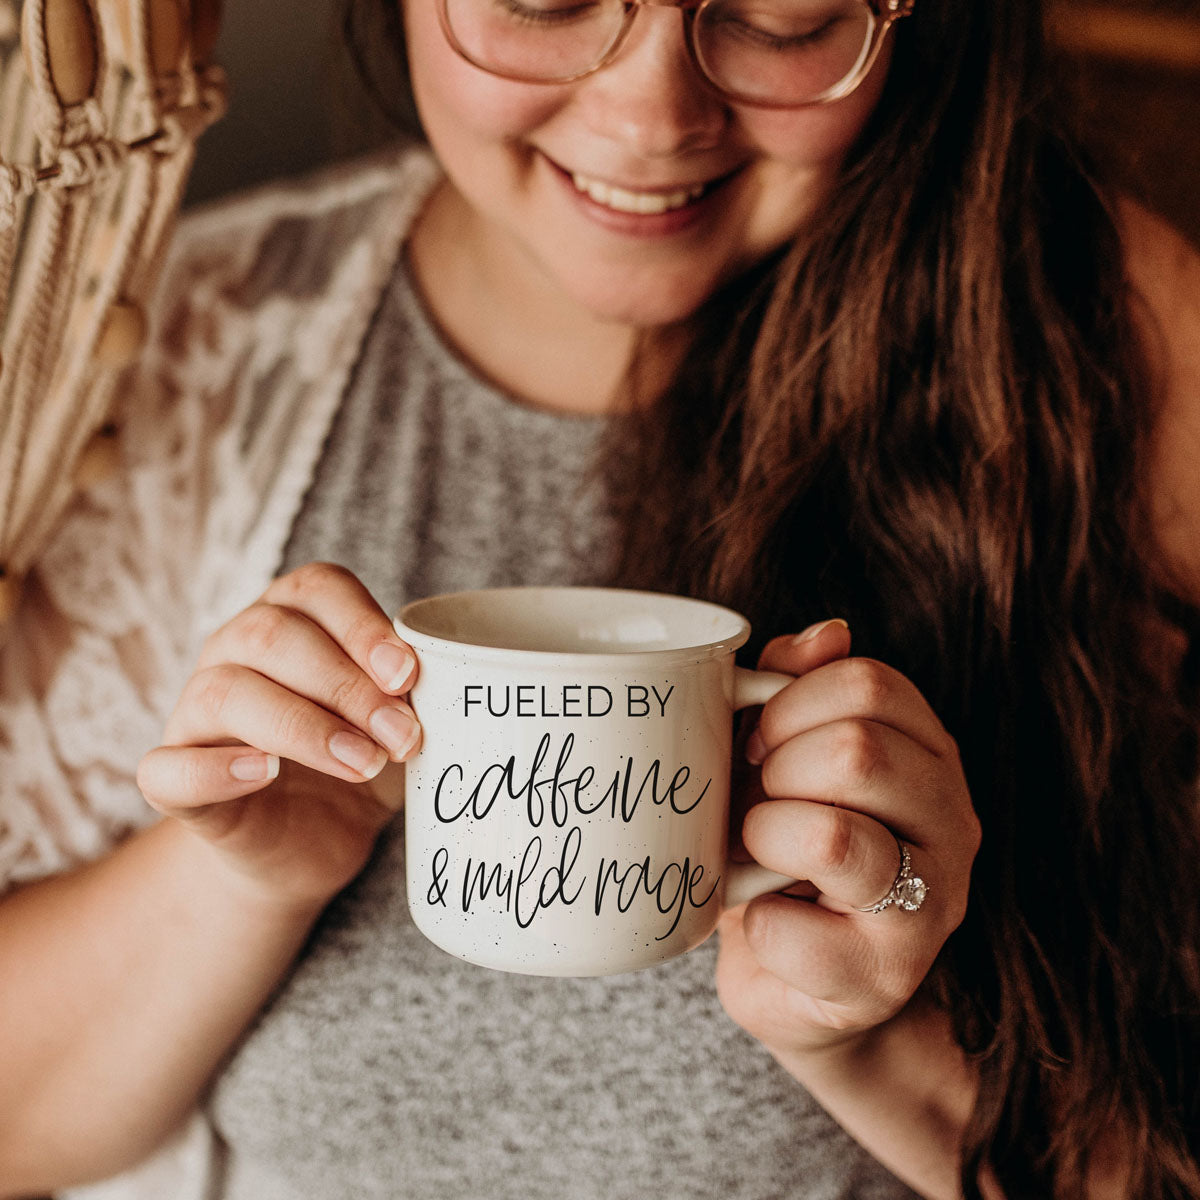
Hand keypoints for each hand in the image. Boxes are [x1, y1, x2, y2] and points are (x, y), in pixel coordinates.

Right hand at [137, 563, 422, 911]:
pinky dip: (216, 769)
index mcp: (291, 619)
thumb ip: (409, 695)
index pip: (316, 588)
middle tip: (402, 736)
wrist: (313, 844)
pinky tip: (267, 774)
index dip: (362, 625)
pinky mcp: (174, 780)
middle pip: (271, 636)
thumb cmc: (361, 761)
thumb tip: (437, 683)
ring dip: (304, 727)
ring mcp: (196, 713)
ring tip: (363, 762)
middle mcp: (234, 652)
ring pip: (226, 692)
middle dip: (347, 685)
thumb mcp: (397, 722)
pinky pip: (167, 767)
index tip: (408, 674)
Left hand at [717, 620, 980, 1058]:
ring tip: (758, 853)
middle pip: (857, 751)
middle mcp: (951, 823)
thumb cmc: (785, 844)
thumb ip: (798, 686)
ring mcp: (929, 905)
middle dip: (776, 772)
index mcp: (929, 753)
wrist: (797, 974)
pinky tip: (767, 919)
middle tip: (759, 800)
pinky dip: (751, 923)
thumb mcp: (784, 754)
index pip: (869, 685)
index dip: (788, 703)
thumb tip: (825, 634)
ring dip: (764, 838)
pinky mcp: (882, 978)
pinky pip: (790, 931)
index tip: (758, 742)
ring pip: (833, 837)